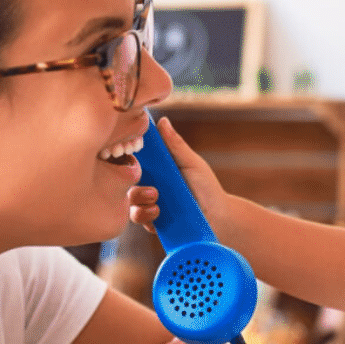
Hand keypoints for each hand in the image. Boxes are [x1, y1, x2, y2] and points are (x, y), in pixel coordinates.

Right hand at [127, 117, 237, 240]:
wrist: (219, 218)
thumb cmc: (206, 187)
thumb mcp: (191, 163)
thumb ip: (175, 145)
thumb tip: (162, 121)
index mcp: (157, 169)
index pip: (134, 160)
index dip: (126, 157)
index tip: (129, 154)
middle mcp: (149, 185)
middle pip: (125, 181)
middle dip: (131, 182)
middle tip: (150, 184)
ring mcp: (149, 204)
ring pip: (130, 201)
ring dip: (139, 200)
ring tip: (156, 199)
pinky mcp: (152, 222)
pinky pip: (139, 218)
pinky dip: (145, 215)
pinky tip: (158, 213)